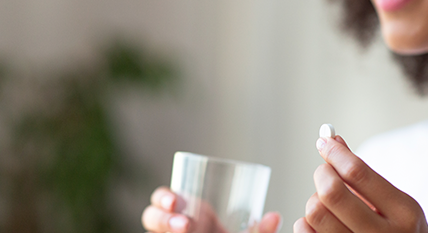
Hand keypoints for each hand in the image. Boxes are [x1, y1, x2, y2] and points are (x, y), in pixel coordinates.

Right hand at [142, 186, 281, 232]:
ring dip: (162, 225)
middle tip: (185, 225)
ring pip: (152, 227)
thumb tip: (275, 216)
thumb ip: (261, 231)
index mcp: (186, 213)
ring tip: (183, 229)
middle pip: (151, 216)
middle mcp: (173, 227)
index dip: (163, 197)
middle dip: (162, 217)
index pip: (163, 199)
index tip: (175, 202)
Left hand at [294, 136, 427, 232]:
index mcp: (403, 212)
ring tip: (327, 203)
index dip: (335, 153)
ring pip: (316, 212)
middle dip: (323, 174)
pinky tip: (321, 222)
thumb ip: (363, 173)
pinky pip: (304, 231)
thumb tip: (333, 140)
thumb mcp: (394, 202)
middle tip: (325, 173)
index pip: (357, 173)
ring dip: (315, 200)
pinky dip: (306, 222)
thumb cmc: (398, 231)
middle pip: (331, 192)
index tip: (324, 142)